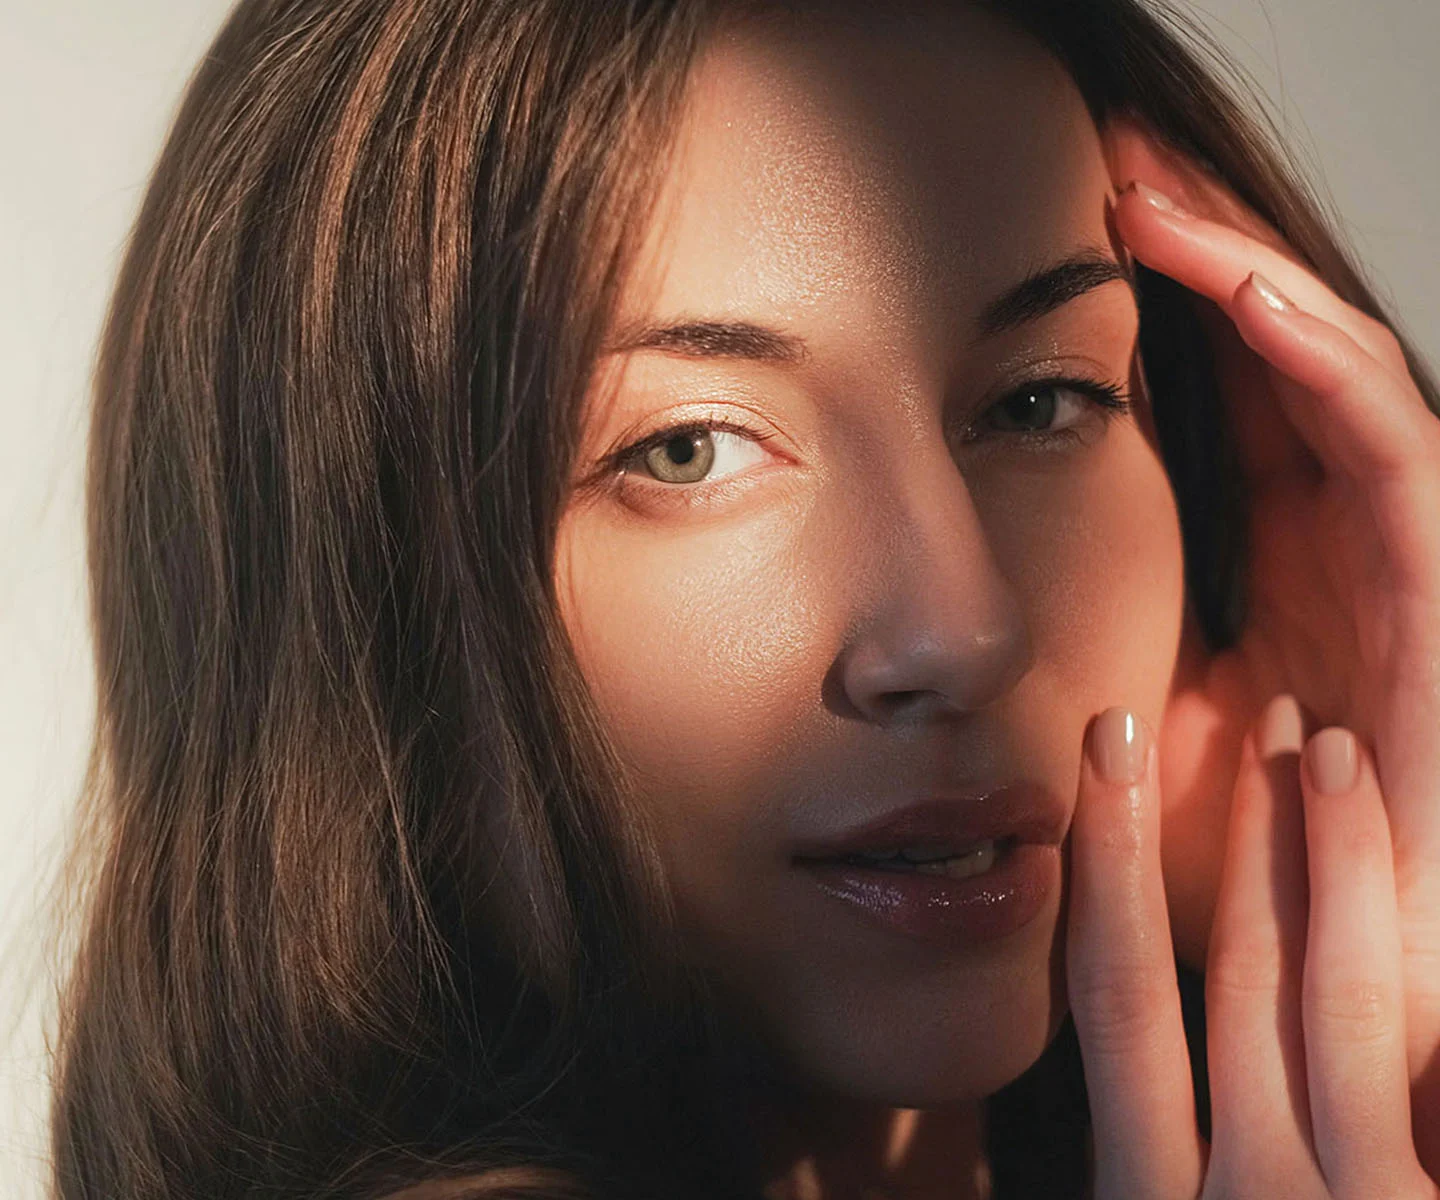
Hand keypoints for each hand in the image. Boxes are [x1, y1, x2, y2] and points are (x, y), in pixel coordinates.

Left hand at [1100, 119, 1439, 1170]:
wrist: (1318, 991)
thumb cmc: (1222, 876)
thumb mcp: (1122, 740)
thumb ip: (1075, 653)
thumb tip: (953, 602)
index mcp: (1264, 559)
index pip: (1215, 389)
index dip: (1149, 298)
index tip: (1050, 220)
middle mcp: (1332, 540)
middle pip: (1271, 353)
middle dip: (1196, 245)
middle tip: (1102, 153)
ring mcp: (1390, 559)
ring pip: (1333, 372)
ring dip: (1250, 273)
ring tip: (1150, 190)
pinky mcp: (1433, 599)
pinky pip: (1396, 451)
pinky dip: (1325, 365)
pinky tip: (1243, 292)